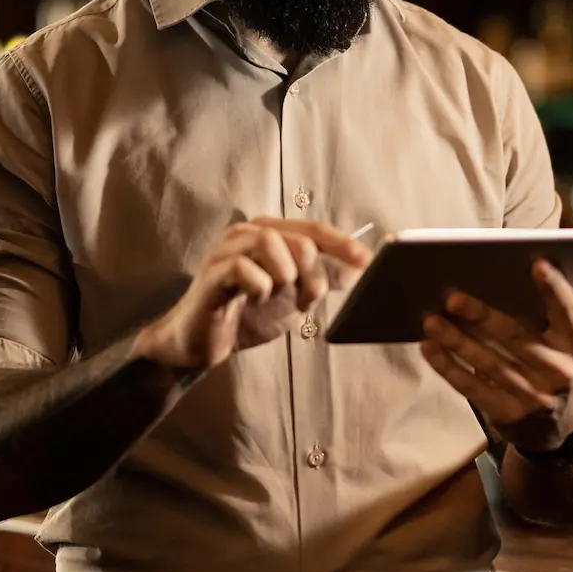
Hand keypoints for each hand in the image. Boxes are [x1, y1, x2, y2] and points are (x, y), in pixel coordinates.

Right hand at [134, 218, 374, 375]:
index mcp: (269, 233)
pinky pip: (247, 269)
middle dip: (313, 276)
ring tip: (278, 298)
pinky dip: (259, 289)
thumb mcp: (294, 296)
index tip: (367, 261)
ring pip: (272, 244)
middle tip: (305, 302)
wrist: (205, 343)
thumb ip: (324, 278)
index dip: (342, 244)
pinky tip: (252, 300)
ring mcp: (228, 248)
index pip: (313, 229)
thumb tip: (359, 266)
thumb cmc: (247, 314)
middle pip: (300, 239)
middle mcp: (248, 232)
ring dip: (285, 278)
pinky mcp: (214, 270)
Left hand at [421, 262, 572, 453]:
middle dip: (483, 316)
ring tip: (430, 320)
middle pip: (517, 338)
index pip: (568, 313)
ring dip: (457, 342)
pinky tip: (430, 348)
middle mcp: (559, 372)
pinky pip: (473, 388)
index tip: (535, 263)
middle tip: (452, 297)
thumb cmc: (565, 370)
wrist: (561, 431)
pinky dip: (448, 368)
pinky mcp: (508, 415)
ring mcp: (533, 397)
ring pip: (489, 364)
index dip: (554, 289)